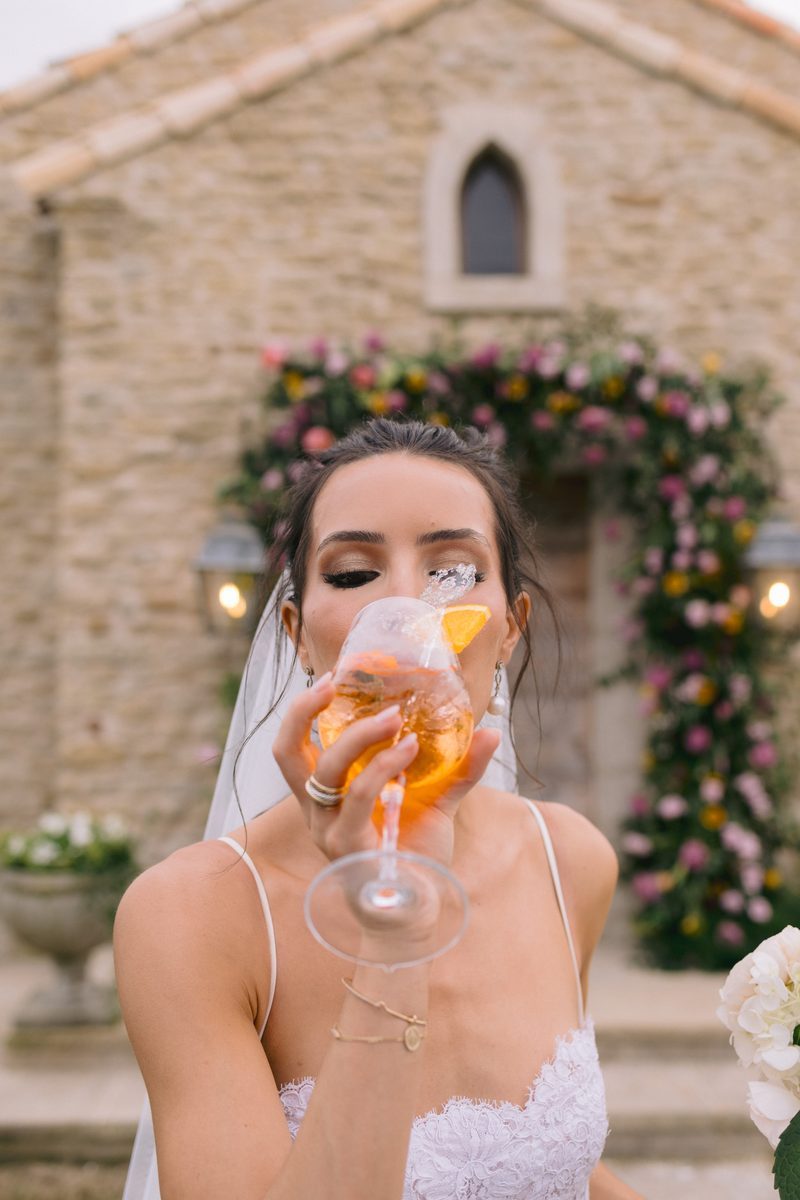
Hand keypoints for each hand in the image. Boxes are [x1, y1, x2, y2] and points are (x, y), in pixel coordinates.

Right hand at [272, 674, 500, 869]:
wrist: (420, 911)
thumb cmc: (417, 855)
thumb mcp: (437, 802)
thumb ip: (458, 768)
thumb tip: (489, 731)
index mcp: (327, 796)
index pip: (291, 748)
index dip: (301, 710)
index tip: (332, 677)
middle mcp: (317, 812)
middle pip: (287, 753)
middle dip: (305, 711)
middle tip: (337, 683)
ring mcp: (329, 831)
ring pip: (328, 769)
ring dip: (363, 735)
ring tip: (397, 717)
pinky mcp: (348, 847)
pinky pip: (359, 796)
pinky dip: (383, 766)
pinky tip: (409, 749)